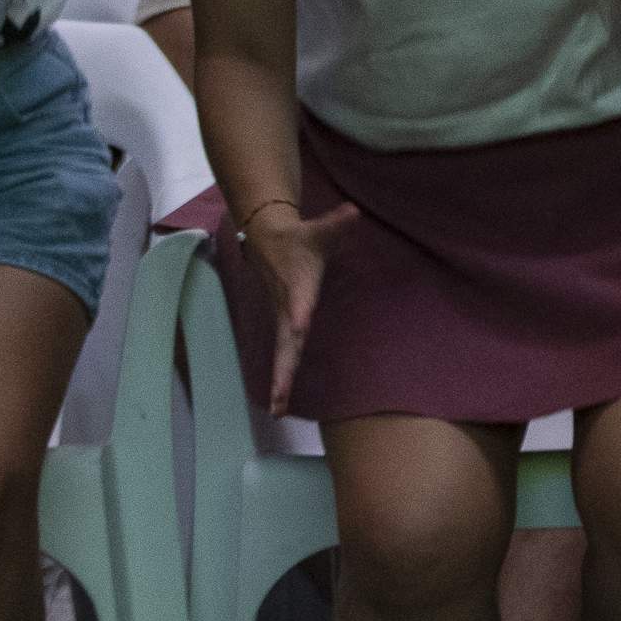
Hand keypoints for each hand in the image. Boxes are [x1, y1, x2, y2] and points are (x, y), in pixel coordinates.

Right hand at [242, 198, 360, 415]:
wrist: (267, 240)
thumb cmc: (298, 238)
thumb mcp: (319, 229)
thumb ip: (337, 222)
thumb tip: (353, 211)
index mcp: (297, 288)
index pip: (298, 303)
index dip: (299, 314)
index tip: (300, 327)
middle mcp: (288, 309)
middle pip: (286, 343)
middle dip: (283, 370)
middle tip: (279, 399)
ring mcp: (284, 319)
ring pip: (283, 354)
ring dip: (280, 381)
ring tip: (277, 410)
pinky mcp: (285, 325)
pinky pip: (285, 354)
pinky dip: (282, 377)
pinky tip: (280, 403)